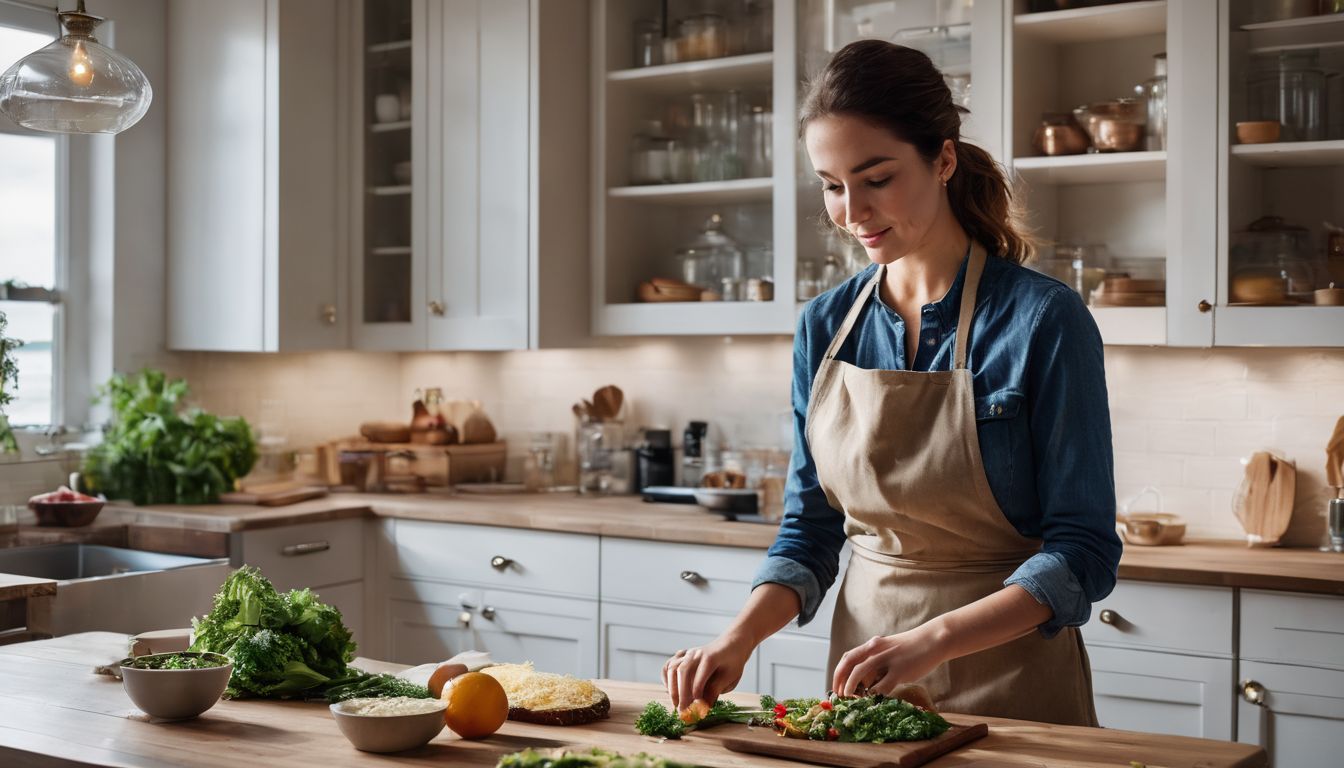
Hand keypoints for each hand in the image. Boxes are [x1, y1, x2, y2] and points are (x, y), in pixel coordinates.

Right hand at [661, 632, 753, 710]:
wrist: (731, 645)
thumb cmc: (733, 663)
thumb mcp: (730, 678)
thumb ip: (715, 691)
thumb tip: (701, 708)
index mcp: (711, 658)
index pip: (699, 676)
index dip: (696, 694)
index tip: (695, 709)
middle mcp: (696, 653)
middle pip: (682, 671)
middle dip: (680, 693)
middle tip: (682, 711)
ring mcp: (688, 653)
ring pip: (672, 667)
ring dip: (672, 687)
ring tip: (676, 703)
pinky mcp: (682, 656)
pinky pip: (668, 665)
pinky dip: (666, 678)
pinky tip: (670, 690)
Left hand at [831, 627, 946, 697]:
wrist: (933, 640)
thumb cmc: (912, 648)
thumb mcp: (890, 649)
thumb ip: (878, 661)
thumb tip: (867, 681)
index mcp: (873, 645)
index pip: (848, 657)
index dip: (839, 672)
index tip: (837, 686)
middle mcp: (876, 649)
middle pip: (849, 664)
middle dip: (840, 681)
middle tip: (840, 695)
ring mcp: (887, 659)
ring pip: (860, 673)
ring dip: (851, 687)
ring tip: (851, 698)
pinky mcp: (899, 670)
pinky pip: (882, 685)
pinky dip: (874, 694)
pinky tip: (873, 700)